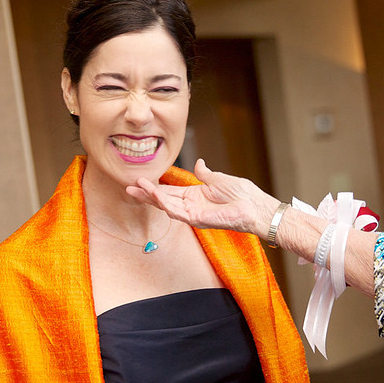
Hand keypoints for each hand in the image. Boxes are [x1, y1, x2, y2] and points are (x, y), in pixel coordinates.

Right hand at [127, 159, 278, 238]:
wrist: (255, 206)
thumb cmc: (242, 194)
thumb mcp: (219, 179)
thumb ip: (205, 174)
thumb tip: (199, 163)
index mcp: (195, 196)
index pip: (170, 191)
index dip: (155, 187)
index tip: (140, 181)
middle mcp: (191, 206)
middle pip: (163, 200)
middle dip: (146, 195)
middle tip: (128, 188)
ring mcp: (193, 214)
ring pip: (166, 206)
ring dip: (152, 197)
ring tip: (137, 188)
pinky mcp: (197, 219)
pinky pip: (177, 211)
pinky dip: (165, 203)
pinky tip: (155, 195)